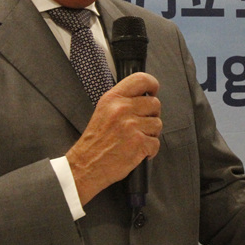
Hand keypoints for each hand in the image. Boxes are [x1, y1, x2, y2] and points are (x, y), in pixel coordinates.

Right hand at [65, 72, 161, 204]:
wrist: (85, 165)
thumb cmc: (95, 141)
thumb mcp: (103, 111)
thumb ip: (122, 101)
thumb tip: (146, 96)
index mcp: (113, 99)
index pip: (140, 79)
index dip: (152, 84)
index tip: (153, 91)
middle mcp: (122, 109)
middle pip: (155, 104)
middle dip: (151, 115)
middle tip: (140, 125)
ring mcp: (131, 126)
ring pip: (158, 124)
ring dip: (151, 134)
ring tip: (135, 139)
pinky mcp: (139, 143)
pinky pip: (156, 143)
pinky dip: (149, 150)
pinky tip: (137, 151)